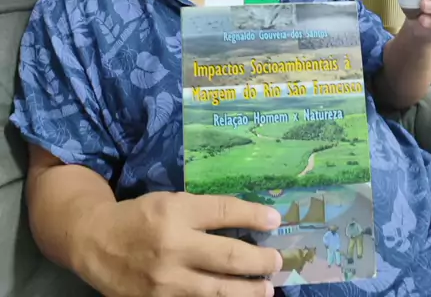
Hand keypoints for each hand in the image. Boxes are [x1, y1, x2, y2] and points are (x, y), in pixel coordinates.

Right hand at [77, 191, 281, 296]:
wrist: (95, 242)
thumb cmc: (140, 216)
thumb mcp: (170, 201)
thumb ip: (203, 212)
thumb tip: (245, 223)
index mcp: (176, 211)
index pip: (225, 212)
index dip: (254, 215)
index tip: (275, 220)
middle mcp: (174, 245)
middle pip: (230, 256)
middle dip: (260, 260)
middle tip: (277, 261)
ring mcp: (167, 280)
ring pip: (219, 290)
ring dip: (249, 291)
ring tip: (267, 288)